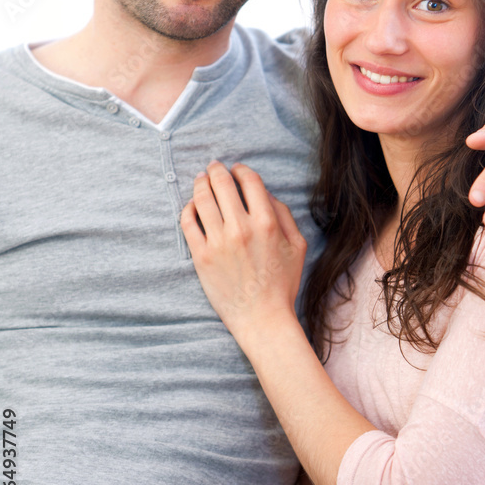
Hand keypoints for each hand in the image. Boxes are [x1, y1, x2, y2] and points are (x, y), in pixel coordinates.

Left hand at [180, 162, 306, 343]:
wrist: (262, 318)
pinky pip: (187, 222)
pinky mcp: (201, 256)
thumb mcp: (297, 246)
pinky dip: (188, 208)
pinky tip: (192, 206)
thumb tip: (265, 193)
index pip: (249, 181)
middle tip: (213, 167)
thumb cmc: (282, 283)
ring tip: (200, 180)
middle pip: (222, 183)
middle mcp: (241, 228)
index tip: (236, 169)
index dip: (241, 169)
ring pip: (202, 199)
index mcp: (267, 223)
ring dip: (200, 184)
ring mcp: (218, 242)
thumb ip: (284, 214)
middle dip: (216, 170)